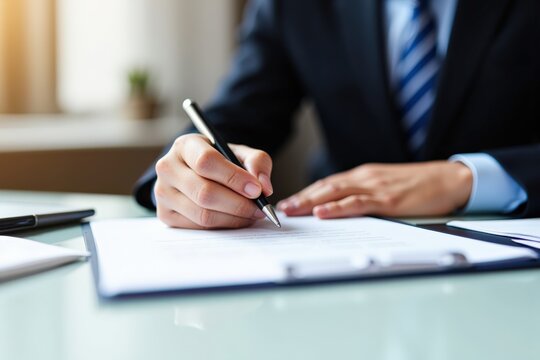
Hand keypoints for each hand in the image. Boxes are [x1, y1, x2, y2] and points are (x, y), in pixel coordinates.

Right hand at [154, 134, 273, 228]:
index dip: (234, 178)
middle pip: (205, 192)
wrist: (196, 173)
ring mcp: (163, 193)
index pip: (207, 161)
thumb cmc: (220, 162)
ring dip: (233, 218)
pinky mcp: (165, 214)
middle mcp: (168, 167)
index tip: (256, 190)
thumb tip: (264, 187)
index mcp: (185, 146)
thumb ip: (257, 163)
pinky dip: (223, 226)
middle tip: (259, 208)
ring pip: (202, 214)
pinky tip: (235, 219)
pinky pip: (198, 227)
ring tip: (251, 214)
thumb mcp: (240, 153)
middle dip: (238, 204)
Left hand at [277, 161, 472, 217]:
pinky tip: (322, 212)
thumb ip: (366, 195)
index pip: (328, 184)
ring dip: (310, 202)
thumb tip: (344, 208)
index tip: (289, 202)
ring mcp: (376, 187)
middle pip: (325, 187)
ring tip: (291, 211)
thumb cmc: (420, 185)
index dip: (306, 193)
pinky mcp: (389, 200)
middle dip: (301, 198)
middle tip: (280, 208)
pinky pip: (358, 203)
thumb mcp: (387, 187)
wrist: (451, 178)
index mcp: (364, 176)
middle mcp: (365, 177)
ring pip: (335, 192)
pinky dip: (337, 208)